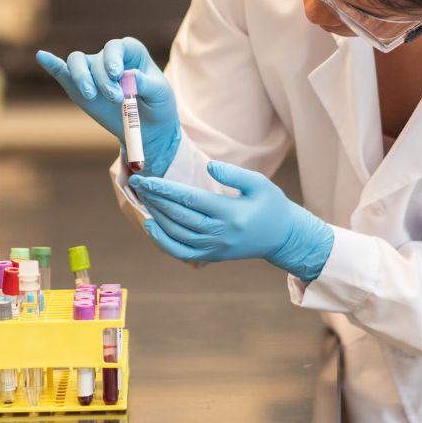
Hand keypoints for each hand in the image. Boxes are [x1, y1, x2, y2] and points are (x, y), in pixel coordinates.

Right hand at [36, 37, 180, 176]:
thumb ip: (146, 84)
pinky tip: (42, 56)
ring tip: (91, 95)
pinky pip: (63, 72)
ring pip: (76, 62)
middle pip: (96, 59)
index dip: (114, 58)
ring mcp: (92, 72)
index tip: (118, 75)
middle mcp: (109, 58)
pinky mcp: (79, 87)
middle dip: (103, 79)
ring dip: (81, 77)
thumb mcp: (160, 94)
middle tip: (116, 98)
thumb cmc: (158, 105)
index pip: (117, 47)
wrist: (149, 128)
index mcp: (131, 53)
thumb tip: (129, 76)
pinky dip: (52, 64)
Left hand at [129, 161, 334, 282]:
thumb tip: (209, 166)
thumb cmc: (271, 205)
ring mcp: (216, 248)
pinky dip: (163, 241)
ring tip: (143, 198)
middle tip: (138, 182)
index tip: (147, 179)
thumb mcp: (260, 183)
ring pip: (177, 234)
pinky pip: (182, 252)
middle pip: (179, 217)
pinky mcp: (213, 256)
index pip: (191, 200)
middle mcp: (221, 234)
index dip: (166, 189)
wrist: (283, 238)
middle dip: (156, 199)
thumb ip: (234, 173)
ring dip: (156, 216)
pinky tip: (151, 226)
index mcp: (232, 213)